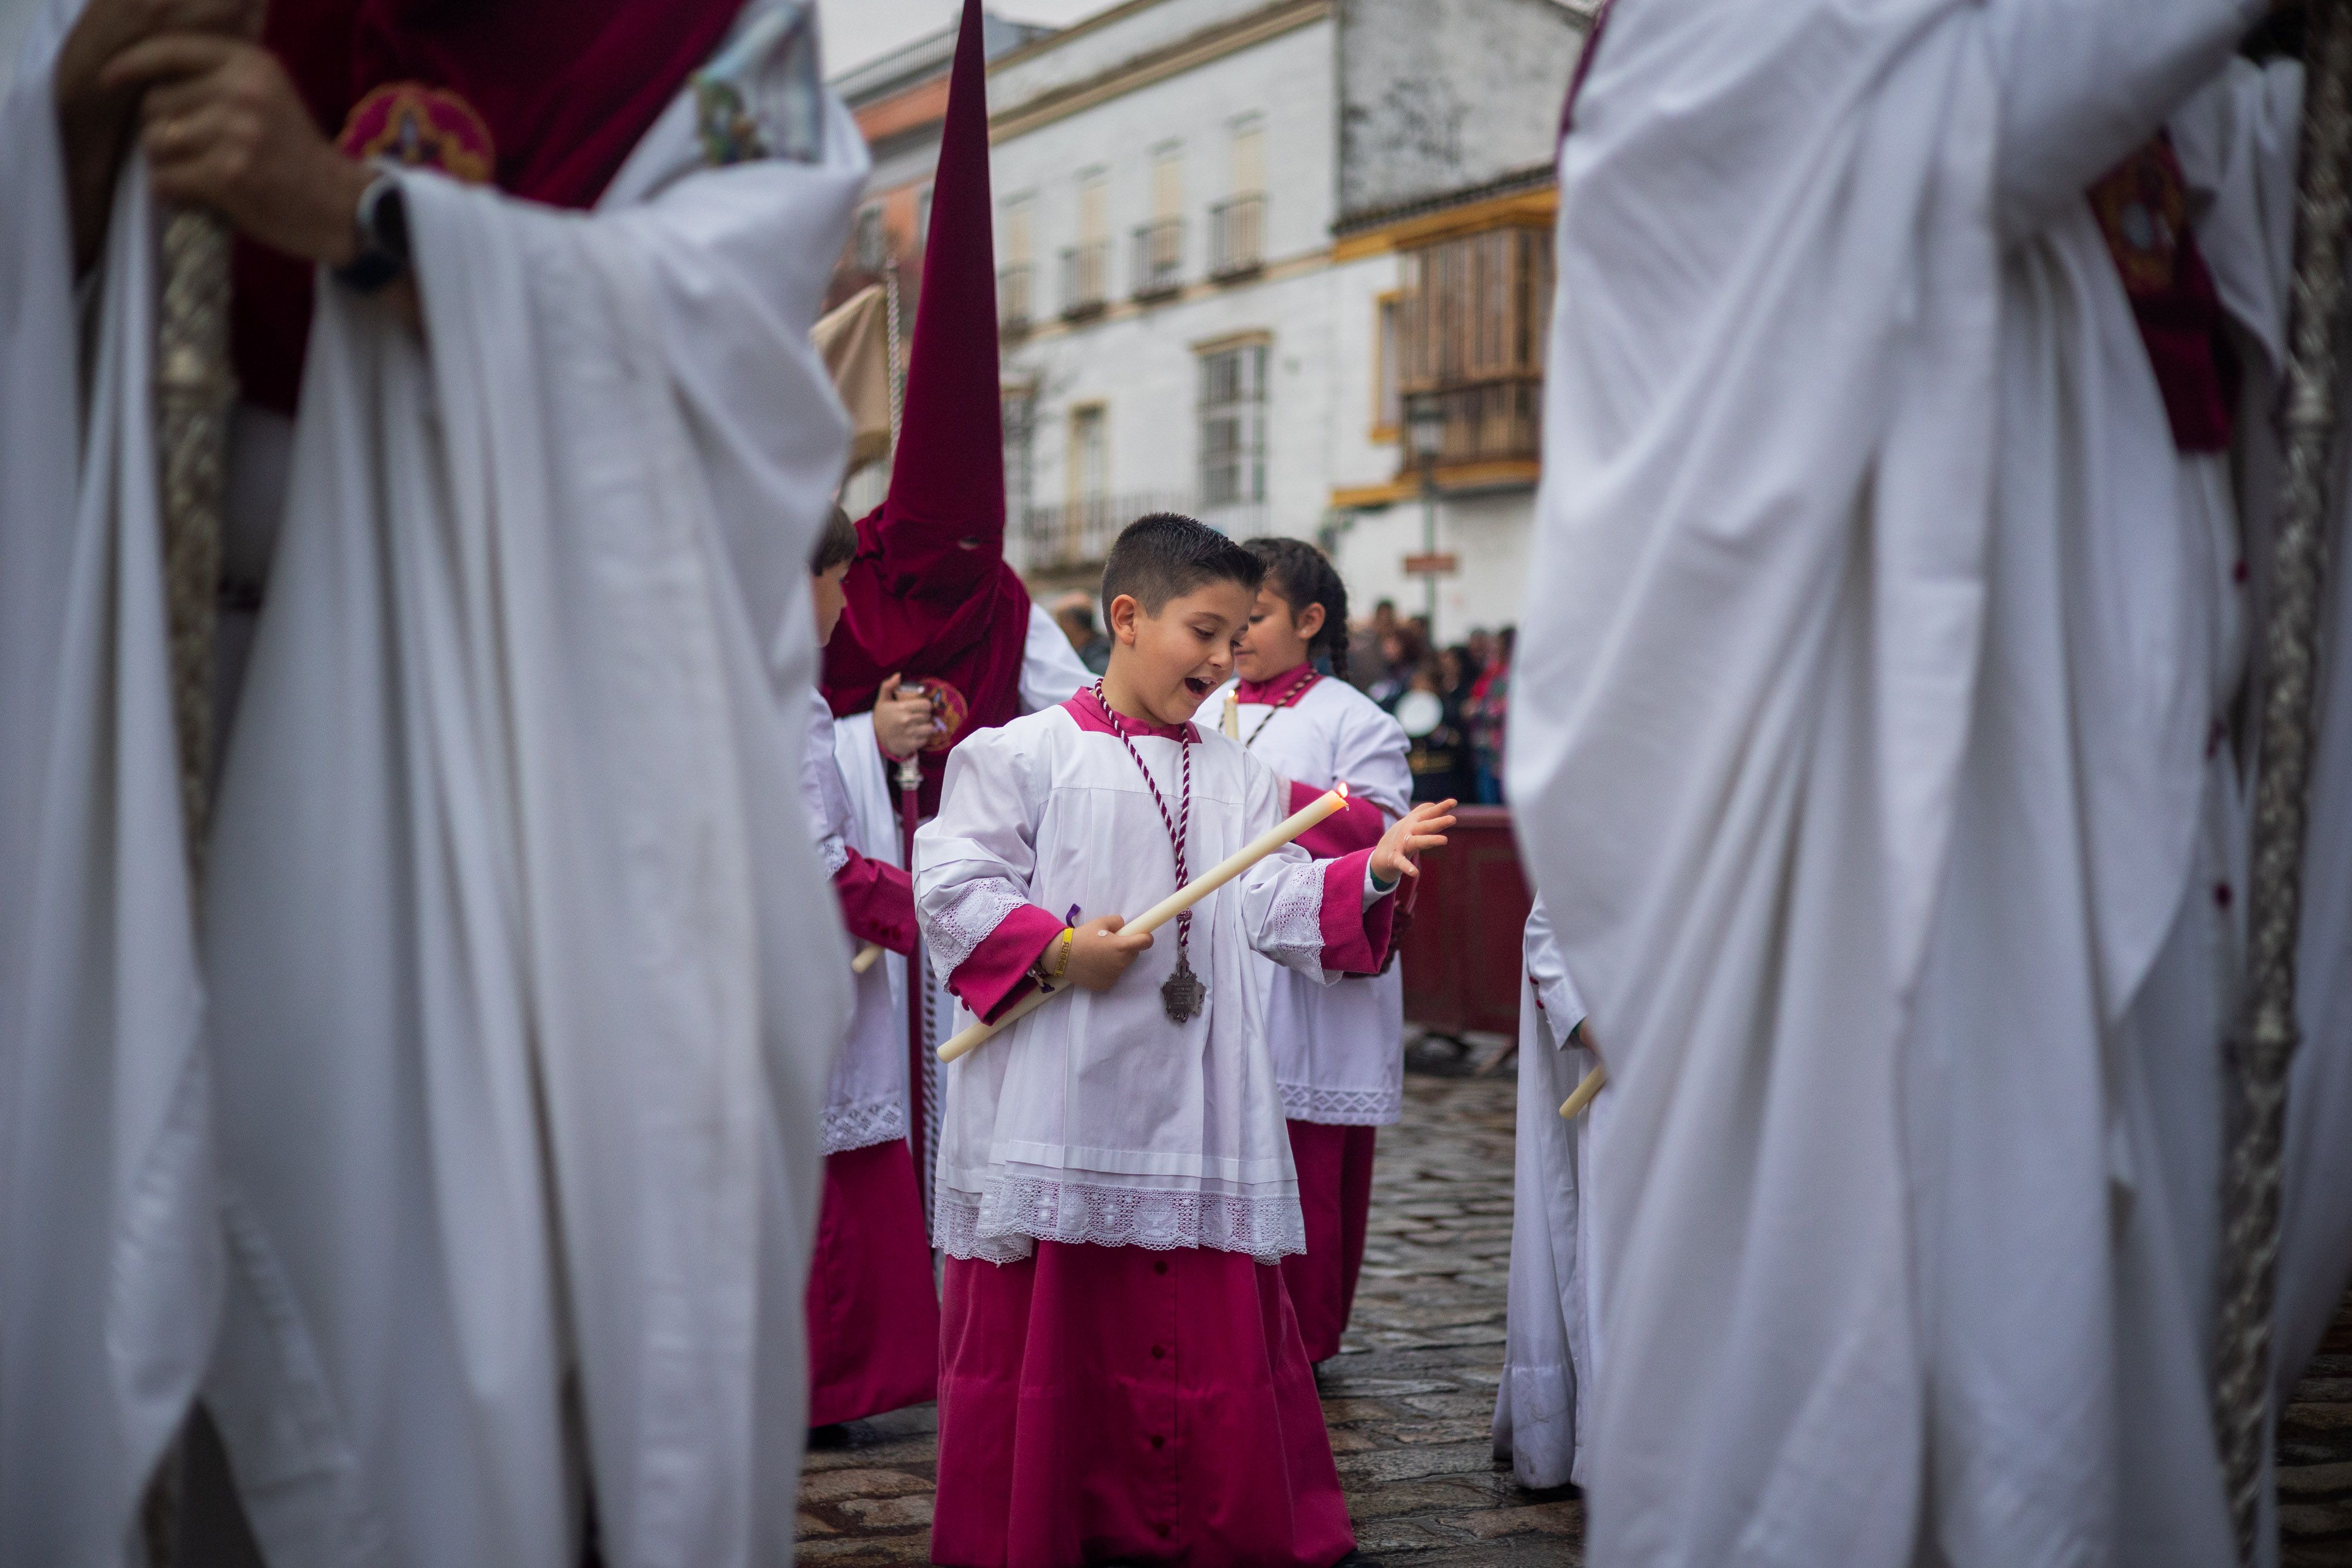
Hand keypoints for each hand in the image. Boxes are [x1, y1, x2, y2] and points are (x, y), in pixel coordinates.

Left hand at [104, 35, 373, 264]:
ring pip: (155, 142)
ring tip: (195, 175)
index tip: (110, 78)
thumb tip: (146, 81)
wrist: (342, 207)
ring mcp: (236, 132)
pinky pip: (165, 179)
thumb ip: (220, 79)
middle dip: (161, 129)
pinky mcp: (229, 174)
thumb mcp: (268, 97)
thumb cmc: (297, 156)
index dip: (133, 63)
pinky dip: (172, 192)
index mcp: (252, 64)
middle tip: (189, 152)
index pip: (172, 50)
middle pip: (156, 102)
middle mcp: (243, 91)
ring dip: (165, 163)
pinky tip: (196, 197)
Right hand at [873, 675, 936, 759]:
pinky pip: (926, 740)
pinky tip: (915, 736)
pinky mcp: (911, 745)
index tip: (921, 708)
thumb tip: (898, 675)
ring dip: (926, 728)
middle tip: (918, 718)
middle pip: (929, 716)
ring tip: (919, 727)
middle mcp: (907, 720)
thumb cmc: (881, 717)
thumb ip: (888, 686)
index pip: (926, 705)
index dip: (925, 706)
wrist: (875, 738)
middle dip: (925, 716)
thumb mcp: (882, 700)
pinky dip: (922, 738)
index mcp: (902, 708)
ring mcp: (909, 734)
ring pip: (930, 728)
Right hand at [1061, 915, 1151, 992]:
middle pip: (1133, 954)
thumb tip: (1124, 927)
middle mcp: (1121, 963)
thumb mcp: (1100, 922)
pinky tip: (1094, 966)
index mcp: (1121, 946)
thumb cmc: (1082, 937)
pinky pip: (1112, 975)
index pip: (1146, 942)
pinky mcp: (1106, 985)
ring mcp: (1114, 976)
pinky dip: (1106, 971)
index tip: (1141, 936)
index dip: (1145, 938)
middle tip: (1109, 944)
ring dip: (1115, 960)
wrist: (1061, 956)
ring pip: (1122, 966)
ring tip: (1098, 955)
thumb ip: (1117, 921)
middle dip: (1126, 949)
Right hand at [1372, 799, 1455, 886]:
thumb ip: (1422, 813)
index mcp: (1413, 823)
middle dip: (1438, 822)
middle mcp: (1408, 832)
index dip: (1441, 808)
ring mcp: (1401, 845)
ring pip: (1417, 842)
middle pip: (1425, 826)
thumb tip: (1433, 804)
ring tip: (1445, 840)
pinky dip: (1407, 867)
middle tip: (1453, 819)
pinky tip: (1415, 873)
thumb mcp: (1409, 824)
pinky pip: (1401, 863)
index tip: (1454, 801)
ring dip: (1430, 840)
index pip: (1429, 814)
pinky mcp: (1394, 859)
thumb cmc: (1399, 838)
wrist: (1380, 857)